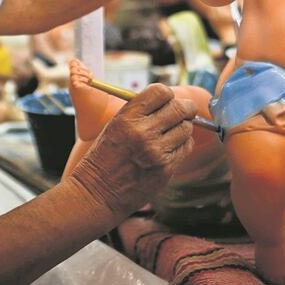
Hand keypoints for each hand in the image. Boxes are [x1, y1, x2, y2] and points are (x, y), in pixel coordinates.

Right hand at [68, 84, 195, 217]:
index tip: (167, 100)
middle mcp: (144, 133)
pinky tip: (171, 147)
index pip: (161, 92)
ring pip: (186, 128)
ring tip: (173, 132)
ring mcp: (157, 152)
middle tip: (186, 110)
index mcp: (128, 118)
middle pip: (180, 108)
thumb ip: (139, 112)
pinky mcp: (166, 169)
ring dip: (183, 127)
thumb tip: (167, 101)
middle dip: (186, 108)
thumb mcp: (115, 126)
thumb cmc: (104, 157)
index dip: (167, 94)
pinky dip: (182, 144)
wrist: (98, 192)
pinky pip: (186, 147)